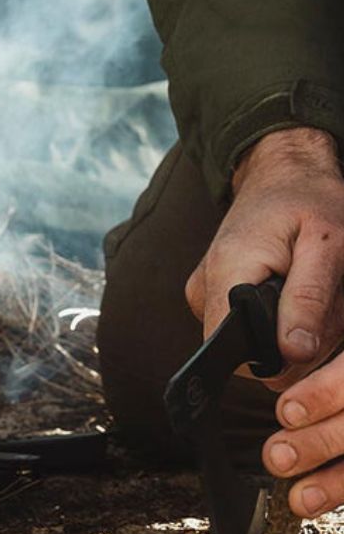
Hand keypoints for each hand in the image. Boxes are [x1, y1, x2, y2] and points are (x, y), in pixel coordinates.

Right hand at [185, 127, 343, 516]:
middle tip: (327, 318)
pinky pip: (240, 327)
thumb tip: (291, 355)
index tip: (313, 352)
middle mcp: (204, 289)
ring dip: (282, 337)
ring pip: (243, 344)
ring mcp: (203, 292)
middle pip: (241, 355)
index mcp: (228, 273)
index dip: (276, 365)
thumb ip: (309, 300)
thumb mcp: (330, 244)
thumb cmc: (313, 200)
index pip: (233, 351)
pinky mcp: (211, 293)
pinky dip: (271, 323)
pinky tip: (294, 297)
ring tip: (314, 299)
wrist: (283, 168)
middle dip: (288, 351)